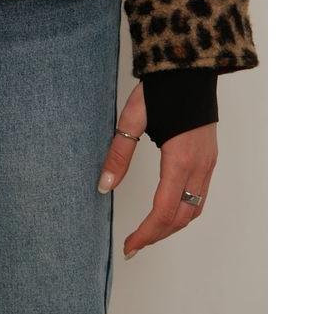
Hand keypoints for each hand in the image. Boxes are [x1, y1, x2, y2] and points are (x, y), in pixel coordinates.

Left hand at [96, 80, 217, 258]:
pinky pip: (200, 195)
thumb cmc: (161, 89)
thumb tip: (103, 186)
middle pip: (182, 217)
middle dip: (158, 235)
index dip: (146, 233)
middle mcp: (200, 166)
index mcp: (180, 159)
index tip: (129, 246)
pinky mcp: (210, 157)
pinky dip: (183, 210)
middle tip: (134, 244)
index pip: (164, 211)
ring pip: (195, 209)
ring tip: (149, 232)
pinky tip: (167, 209)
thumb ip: (118, 154)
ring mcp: (209, 163)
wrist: (189, 67)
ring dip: (172, 225)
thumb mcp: (131, 118)